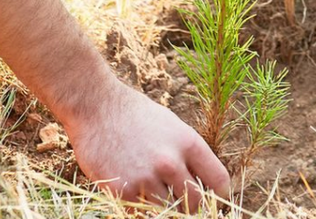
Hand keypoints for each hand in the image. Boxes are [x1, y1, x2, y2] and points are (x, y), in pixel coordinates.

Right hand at [62, 80, 229, 211]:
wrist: (96, 107)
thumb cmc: (135, 115)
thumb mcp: (171, 127)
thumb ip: (188, 156)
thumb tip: (203, 184)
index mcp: (188, 143)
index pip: (219, 181)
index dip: (219, 195)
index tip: (213, 199)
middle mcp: (170, 162)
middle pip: (196, 203)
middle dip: (191, 205)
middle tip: (179, 199)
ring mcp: (146, 179)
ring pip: (168, 210)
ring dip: (162, 204)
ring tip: (150, 188)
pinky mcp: (123, 191)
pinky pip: (141, 212)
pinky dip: (139, 206)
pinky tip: (132, 187)